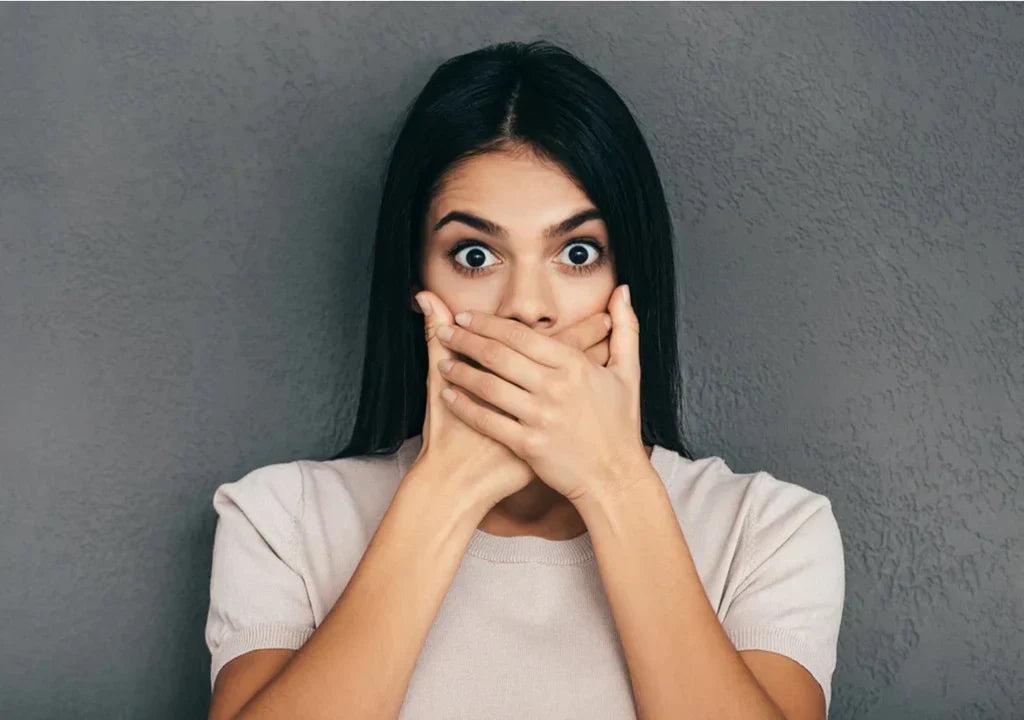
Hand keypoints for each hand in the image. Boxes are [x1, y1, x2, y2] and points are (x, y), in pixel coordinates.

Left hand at [433, 284, 650, 505]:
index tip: (466, 315)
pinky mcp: (528, 445)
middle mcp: (555, 388)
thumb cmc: (620, 426)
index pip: (522, 335)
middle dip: (466, 339)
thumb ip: (626, 329)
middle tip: (445, 330)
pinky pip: (487, 420)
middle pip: (499, 355)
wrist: (615, 477)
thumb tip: (623, 291)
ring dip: (460, 370)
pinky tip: (448, 395)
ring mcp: (540, 417)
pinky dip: (464, 406)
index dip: (488, 323)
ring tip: (442, 360)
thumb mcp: (629, 373)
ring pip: (488, 385)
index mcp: (575, 366)